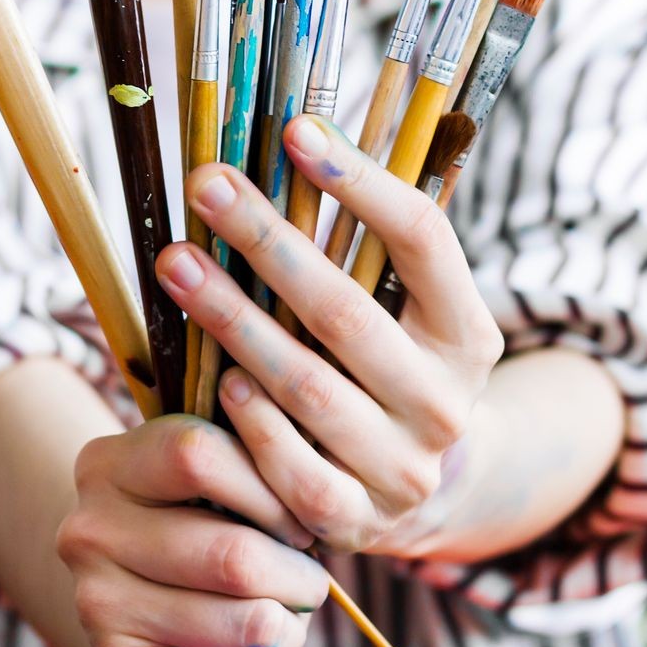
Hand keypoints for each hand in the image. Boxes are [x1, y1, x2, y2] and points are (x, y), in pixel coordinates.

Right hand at [55, 415, 330, 646]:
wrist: (119, 587)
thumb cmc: (186, 516)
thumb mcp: (200, 472)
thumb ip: (247, 464)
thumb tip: (314, 502)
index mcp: (109, 465)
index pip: (200, 456)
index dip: (272, 490)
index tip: (299, 519)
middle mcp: (90, 532)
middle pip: (234, 557)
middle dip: (300, 576)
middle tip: (310, 581)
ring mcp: (98, 604)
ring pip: (247, 625)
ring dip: (292, 629)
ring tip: (289, 620)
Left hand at [156, 114, 504, 555]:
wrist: (422, 491)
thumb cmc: (389, 368)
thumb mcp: (405, 311)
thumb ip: (364, 241)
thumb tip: (302, 124)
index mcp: (468, 333)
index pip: (422, 239)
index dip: (360, 181)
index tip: (294, 129)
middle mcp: (446, 402)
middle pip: (347, 312)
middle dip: (267, 242)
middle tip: (205, 185)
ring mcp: (404, 468)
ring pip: (309, 388)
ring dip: (235, 322)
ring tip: (178, 268)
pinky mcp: (357, 522)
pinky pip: (294, 472)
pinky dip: (252, 424)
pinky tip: (218, 380)